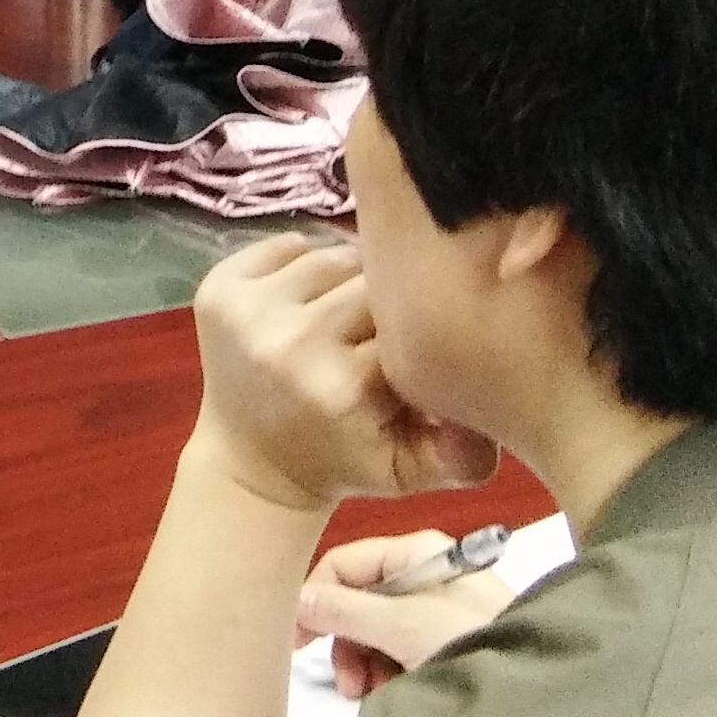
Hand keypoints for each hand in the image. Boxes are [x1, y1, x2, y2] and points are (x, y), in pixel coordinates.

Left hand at [184, 236, 496, 512]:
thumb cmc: (343, 460)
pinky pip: (284, 245)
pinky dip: (304, 259)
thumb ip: (464, 456)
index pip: (409, 323)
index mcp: (344, 386)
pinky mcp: (218, 290)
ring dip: (351, 274)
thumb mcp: (410, 472)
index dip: (424, 323)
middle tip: (391, 317)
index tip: (426, 337)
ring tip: (356, 304)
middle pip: (371, 281)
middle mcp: (292, 342)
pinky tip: (311, 295)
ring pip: (332, 256)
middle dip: (389, 296)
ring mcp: (248, 312)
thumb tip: (497, 417)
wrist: (253, 462)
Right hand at [296, 530, 520, 699]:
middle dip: (348, 644)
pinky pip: (399, 651)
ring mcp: (436, 610)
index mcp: (415, 552)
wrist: (538, 686)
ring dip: (366, 665)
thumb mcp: (402, 625)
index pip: (344, 562)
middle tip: (350, 683)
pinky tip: (397, 693)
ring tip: (376, 693)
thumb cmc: (470, 640)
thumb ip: (344, 611)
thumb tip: (295, 599)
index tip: (295, 640)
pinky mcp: (446, 641)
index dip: (315, 599)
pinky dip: (390, 674)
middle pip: (357, 602)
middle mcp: (424, 574)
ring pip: (375, 632)